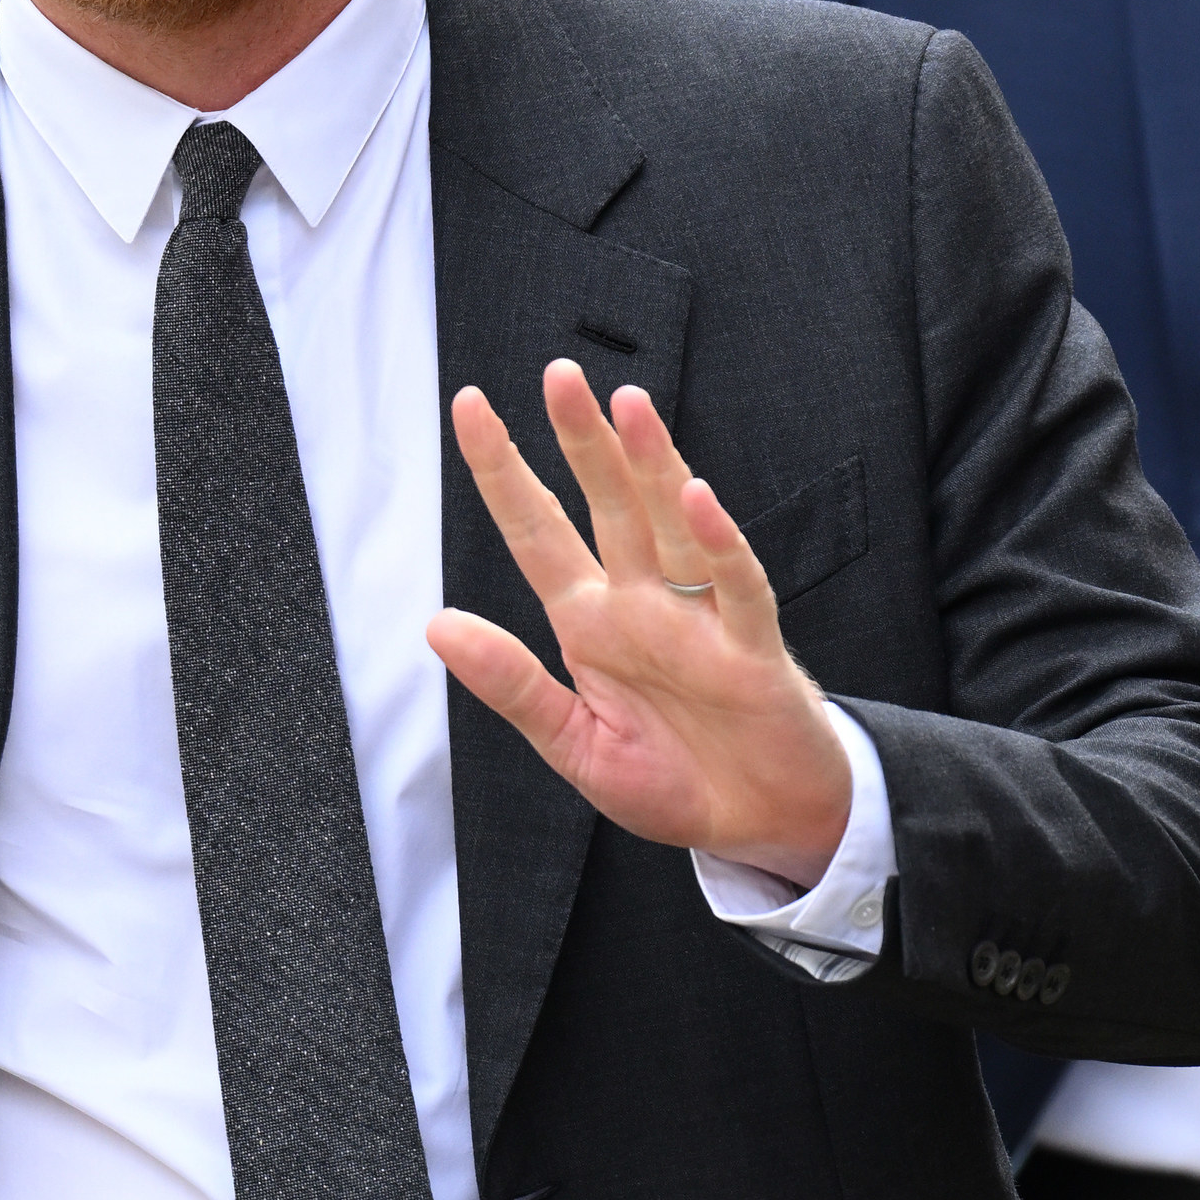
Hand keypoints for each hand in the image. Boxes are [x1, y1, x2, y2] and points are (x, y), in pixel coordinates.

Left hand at [426, 362, 851, 885]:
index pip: (537, 529)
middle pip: (608, 504)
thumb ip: (512, 685)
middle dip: (583, 440)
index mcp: (591, 622)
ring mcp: (699, 618)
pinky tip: (699, 501)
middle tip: (559, 375)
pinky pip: (735, 585)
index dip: (503, 470)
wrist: (763, 824)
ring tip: (627, 407)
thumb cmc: (675, 780)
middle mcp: (642, 603)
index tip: (469, 407)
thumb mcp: (575, 744)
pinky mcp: (752, 649)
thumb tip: (436, 624)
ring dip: (652, 466)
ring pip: (671, 525)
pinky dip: (719, 544)